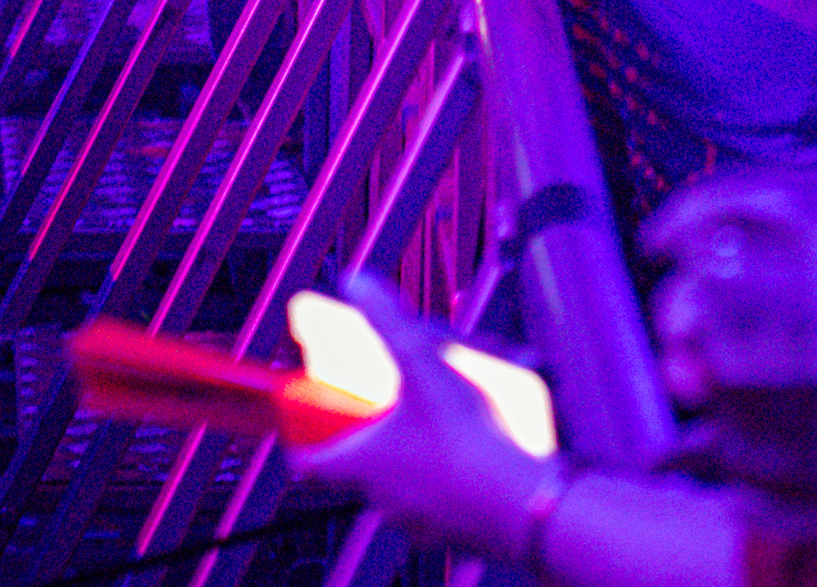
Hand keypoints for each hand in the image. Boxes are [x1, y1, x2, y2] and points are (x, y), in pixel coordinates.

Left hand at [287, 276, 542, 562]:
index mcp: (363, 462)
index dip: (306, 454)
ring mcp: (413, 521)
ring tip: (435, 433)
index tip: (302, 448)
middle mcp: (380, 499)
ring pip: (398, 491)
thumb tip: (355, 282)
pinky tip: (467, 462)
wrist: (514, 502)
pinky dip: (442, 487)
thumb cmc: (461, 436)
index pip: (315, 467)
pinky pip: (434, 508)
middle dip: (370, 444)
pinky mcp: (447, 534)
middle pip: (361, 473)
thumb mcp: (422, 365)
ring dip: (408, 464)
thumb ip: (388, 321)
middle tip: (386, 418)